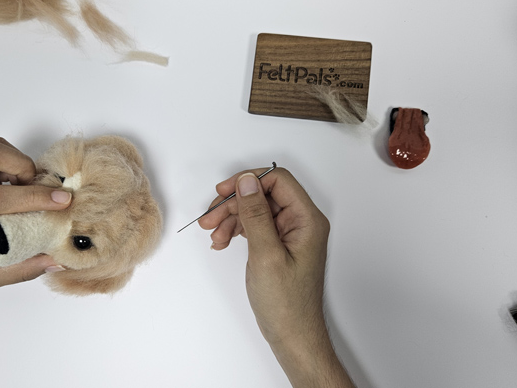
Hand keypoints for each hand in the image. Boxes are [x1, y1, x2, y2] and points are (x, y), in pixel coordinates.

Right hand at [199, 167, 352, 386]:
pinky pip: (254, 227)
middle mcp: (301, 222)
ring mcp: (289, 234)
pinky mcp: (278, 245)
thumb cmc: (285, 302)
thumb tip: (246, 182)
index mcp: (307, 220)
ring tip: (213, 236)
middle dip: (233, 204)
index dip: (248, 181)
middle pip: (262, 195)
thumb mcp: (266, 254)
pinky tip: (221, 242)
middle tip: (209, 219)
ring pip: (255, 210)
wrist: (292, 335)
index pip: (277, 181)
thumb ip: (256, 215)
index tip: (222, 193)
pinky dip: (235, 231)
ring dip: (230, 219)